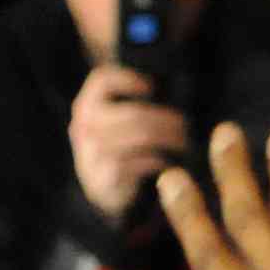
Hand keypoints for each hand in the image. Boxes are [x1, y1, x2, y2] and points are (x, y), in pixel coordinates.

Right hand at [69, 63, 194, 223]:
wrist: (103, 191)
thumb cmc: (118, 147)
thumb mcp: (114, 121)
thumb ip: (129, 103)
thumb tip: (171, 88)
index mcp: (86, 107)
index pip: (102, 80)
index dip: (127, 78)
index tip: (151, 86)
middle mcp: (85, 127)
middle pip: (134, 114)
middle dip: (166, 119)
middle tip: (184, 125)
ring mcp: (93, 153)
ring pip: (141, 137)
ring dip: (168, 138)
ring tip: (183, 141)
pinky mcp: (106, 178)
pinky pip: (141, 162)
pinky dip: (159, 160)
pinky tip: (168, 162)